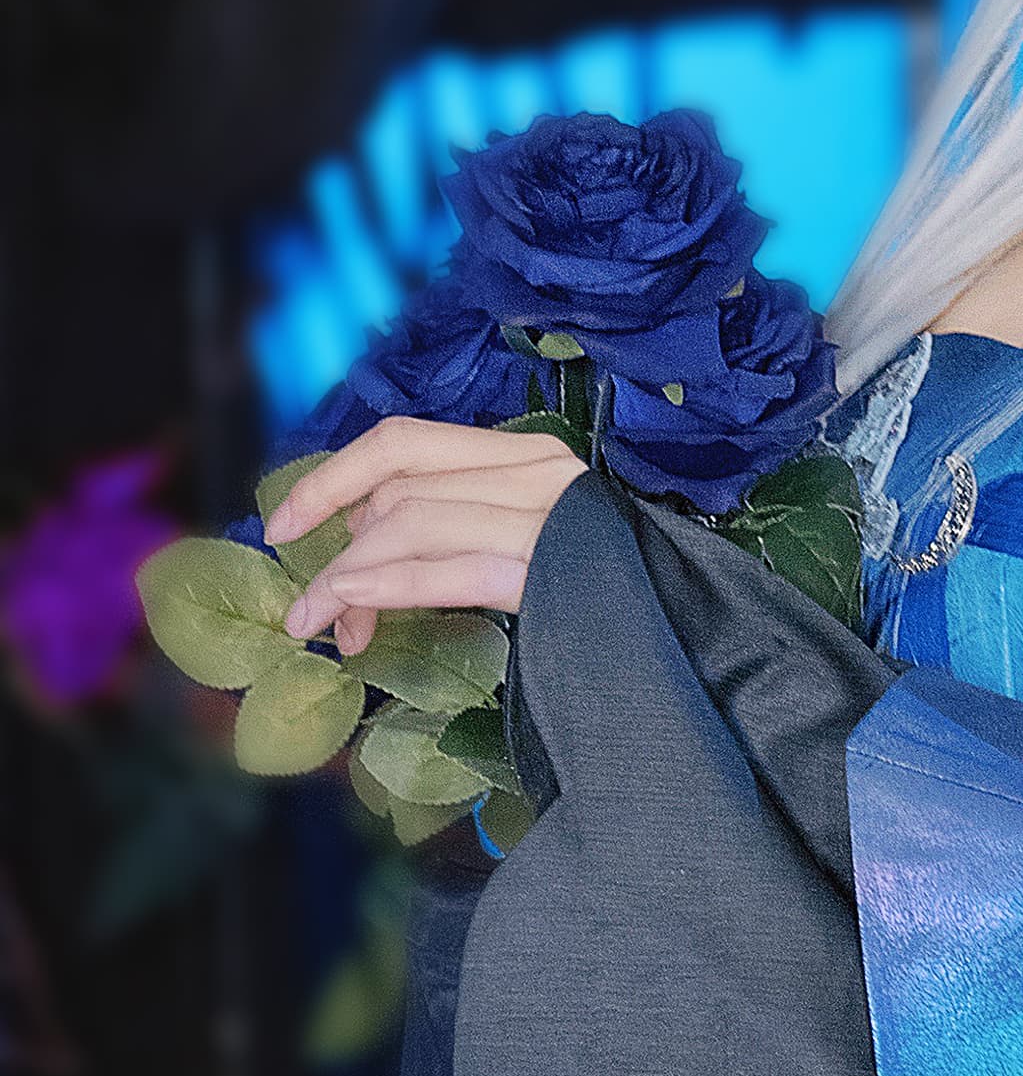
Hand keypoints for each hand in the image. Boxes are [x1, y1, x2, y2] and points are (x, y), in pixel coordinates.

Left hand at [266, 417, 587, 656]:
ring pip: (409, 524)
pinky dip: (386, 586)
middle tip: (311, 612)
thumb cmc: (604, 593)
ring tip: (320, 627)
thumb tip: (356, 559)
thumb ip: (451, 530)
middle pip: (397, 488)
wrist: (687, 633)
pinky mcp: (549, 566)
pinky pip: (445, 568)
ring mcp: (548, 516)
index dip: (330, 476)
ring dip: (345, 579)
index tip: (282, 525)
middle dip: (336, 548)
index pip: (404, 442)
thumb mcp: (518, 541)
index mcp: (524, 454)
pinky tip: (352, 609)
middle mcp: (536, 471)